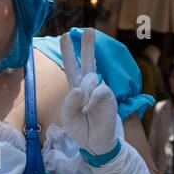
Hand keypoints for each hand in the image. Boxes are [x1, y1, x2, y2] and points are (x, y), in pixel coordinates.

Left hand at [59, 29, 118, 157]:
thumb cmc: (81, 130)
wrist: (94, 143)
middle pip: (88, 61)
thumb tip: (79, 88)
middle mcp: (89, 86)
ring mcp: (100, 89)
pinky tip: (87, 109)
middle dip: (88, 45)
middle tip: (89, 30)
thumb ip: (69, 102)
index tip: (65, 36)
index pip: (72, 67)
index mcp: (76, 88)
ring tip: (83, 109)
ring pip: (89, 78)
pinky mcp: (108, 96)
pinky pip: (98, 90)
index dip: (68, 52)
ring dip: (84, 92)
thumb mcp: (67, 117)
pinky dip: (91, 100)